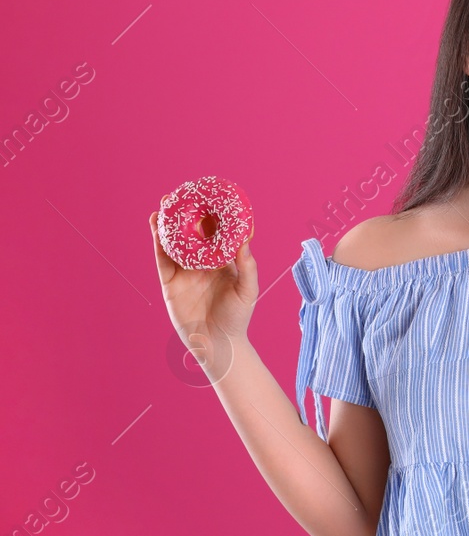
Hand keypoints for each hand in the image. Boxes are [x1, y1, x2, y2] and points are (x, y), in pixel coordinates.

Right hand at [150, 210, 255, 380]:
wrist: (217, 344)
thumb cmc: (237, 318)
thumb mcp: (247, 290)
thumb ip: (247, 266)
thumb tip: (246, 240)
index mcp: (222, 261)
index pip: (217, 234)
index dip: (213, 216)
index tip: (211, 196)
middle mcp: (202, 263)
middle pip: (192, 234)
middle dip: (187, 213)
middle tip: (184, 192)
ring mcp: (184, 272)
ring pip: (174, 243)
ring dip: (168, 223)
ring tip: (164, 203)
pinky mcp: (170, 283)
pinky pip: (162, 259)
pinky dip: (157, 242)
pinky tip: (154, 226)